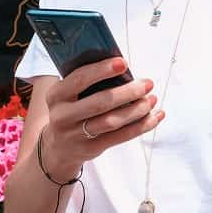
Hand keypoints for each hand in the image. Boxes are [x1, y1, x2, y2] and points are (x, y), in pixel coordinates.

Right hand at [40, 57, 162, 181]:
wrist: (58, 147)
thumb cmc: (71, 109)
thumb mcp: (67, 94)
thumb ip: (86, 81)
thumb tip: (122, 65)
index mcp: (56, 95)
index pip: (79, 79)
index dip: (102, 70)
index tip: (124, 63)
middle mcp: (63, 116)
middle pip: (100, 103)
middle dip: (127, 92)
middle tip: (147, 84)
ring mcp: (76, 135)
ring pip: (112, 121)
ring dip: (136, 110)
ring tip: (152, 99)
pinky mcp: (91, 149)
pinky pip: (120, 137)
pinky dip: (141, 126)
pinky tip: (155, 116)